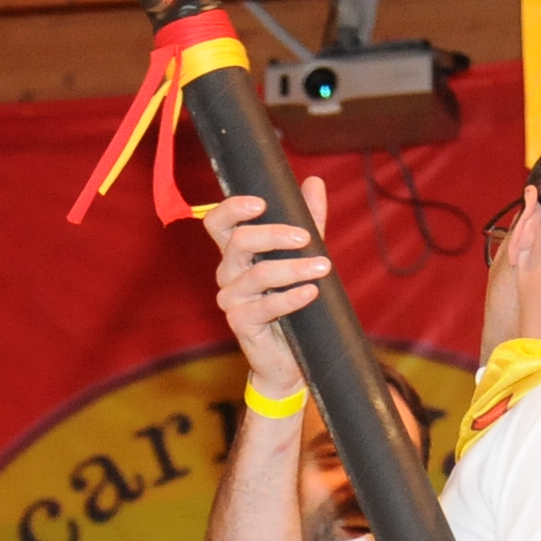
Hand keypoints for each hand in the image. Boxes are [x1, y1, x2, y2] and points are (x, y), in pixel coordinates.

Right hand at [199, 180, 331, 396]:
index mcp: (235, 253)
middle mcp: (227, 273)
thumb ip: (308, 220)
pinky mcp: (241, 324)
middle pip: (239, 242)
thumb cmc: (293, 303)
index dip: (232, 208)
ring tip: (322, 267)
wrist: (290, 358)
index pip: (217, 222)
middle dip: (274, 235)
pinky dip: (292, 297)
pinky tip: (312, 292)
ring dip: (293, 269)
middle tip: (306, 237)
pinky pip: (265, 306)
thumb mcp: (302, 255)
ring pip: (257, 275)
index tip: (261, 203)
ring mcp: (231, 299)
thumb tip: (313, 182)